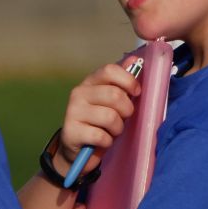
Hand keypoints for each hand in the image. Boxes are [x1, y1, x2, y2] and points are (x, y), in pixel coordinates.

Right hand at [53, 56, 141, 176]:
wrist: (77, 148)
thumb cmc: (100, 121)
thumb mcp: (111, 101)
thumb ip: (122, 82)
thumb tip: (135, 60)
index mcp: (90, 82)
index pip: (109, 70)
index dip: (128, 80)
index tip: (136, 92)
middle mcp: (79, 93)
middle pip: (114, 95)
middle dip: (127, 110)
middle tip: (123, 118)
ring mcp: (73, 112)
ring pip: (110, 117)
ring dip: (117, 129)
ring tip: (112, 131)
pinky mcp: (71, 131)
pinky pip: (101, 136)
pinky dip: (107, 142)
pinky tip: (102, 141)